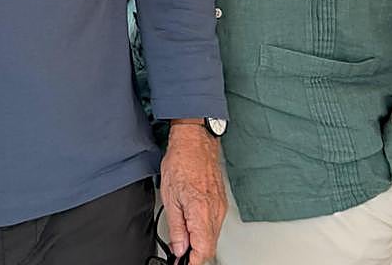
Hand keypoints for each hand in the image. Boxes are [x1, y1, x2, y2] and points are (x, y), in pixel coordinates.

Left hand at [160, 122, 225, 264]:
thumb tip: (179, 247)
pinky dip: (203, 230)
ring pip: (212, 236)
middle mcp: (215, 212)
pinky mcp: (221, 202)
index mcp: (201, 212)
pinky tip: (192, 227)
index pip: (203, 250)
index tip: (183, 264)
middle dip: (195, 254)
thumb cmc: (181, 161)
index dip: (193, 262)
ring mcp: (220, 207)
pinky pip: (214, 224)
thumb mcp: (170, 196)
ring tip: (183, 242)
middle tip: (179, 256)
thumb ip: (177, 226)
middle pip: (209, 246)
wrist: (195, 141)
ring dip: (199, 242)